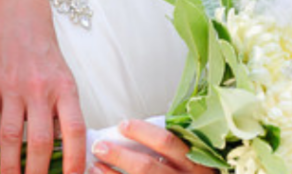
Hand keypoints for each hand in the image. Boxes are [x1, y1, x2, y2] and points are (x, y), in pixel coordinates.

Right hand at [0, 17, 85, 173]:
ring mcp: (13, 87)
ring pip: (10, 137)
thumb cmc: (43, 54)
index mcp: (65, 89)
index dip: (75, 158)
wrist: (18, 18)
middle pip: (40, 141)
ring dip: (9, 167)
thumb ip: (64, 111)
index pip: (75, 130)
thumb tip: (66, 150)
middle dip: (37, 173)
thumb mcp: (64, 79)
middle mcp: (40, 89)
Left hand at [89, 119, 214, 173]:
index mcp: (197, 165)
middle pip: (148, 167)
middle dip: (119, 155)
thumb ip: (176, 149)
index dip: (142, 132)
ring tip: (94, 166)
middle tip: (99, 145)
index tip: (122, 124)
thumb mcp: (195, 162)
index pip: (167, 143)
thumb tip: (139, 129)